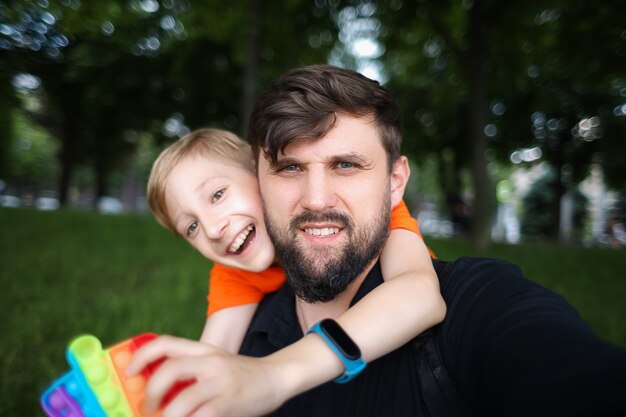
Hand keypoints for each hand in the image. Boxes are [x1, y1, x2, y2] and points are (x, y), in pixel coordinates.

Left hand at [126, 335, 287, 416]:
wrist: (277, 377)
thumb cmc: (240, 376)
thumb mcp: (215, 364)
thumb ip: (190, 371)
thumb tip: (153, 390)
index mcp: (203, 350)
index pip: (166, 343)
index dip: (142, 355)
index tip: (128, 371)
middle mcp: (211, 362)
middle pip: (171, 368)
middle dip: (151, 391)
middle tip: (146, 407)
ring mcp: (222, 382)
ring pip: (184, 399)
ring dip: (167, 415)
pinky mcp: (230, 403)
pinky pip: (202, 416)